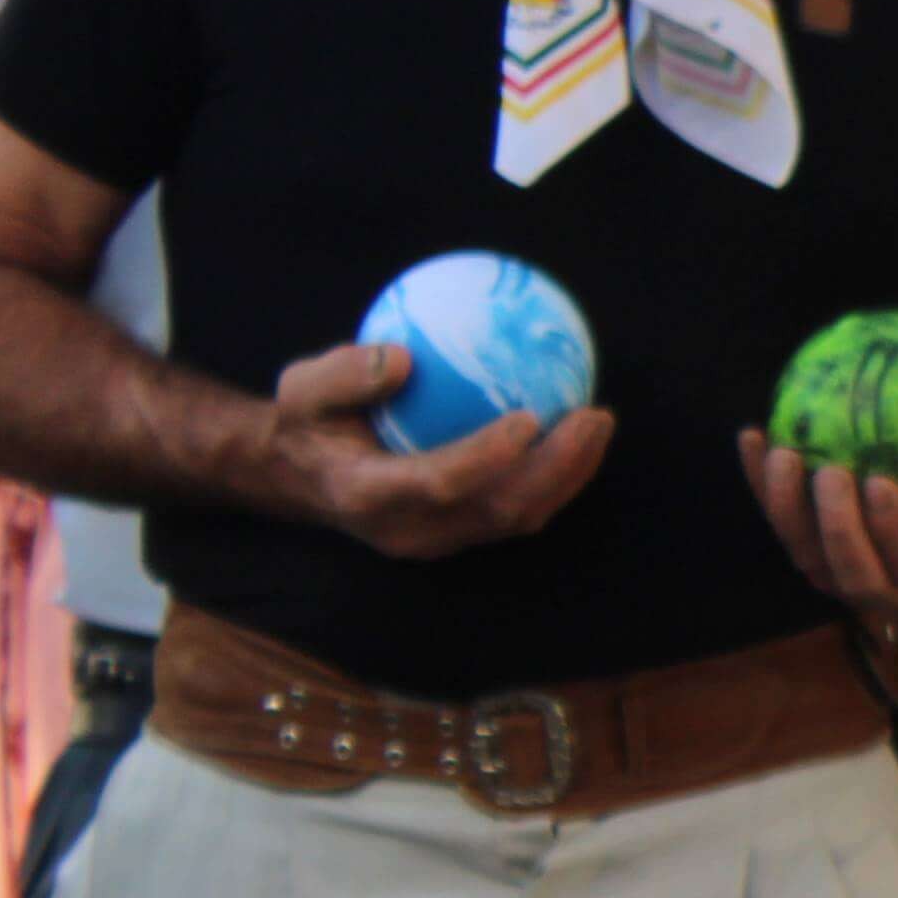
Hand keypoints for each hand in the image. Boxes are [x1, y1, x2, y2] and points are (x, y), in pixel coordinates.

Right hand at [260, 342, 610, 556]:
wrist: (299, 476)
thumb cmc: (306, 421)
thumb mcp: (300, 387)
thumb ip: (342, 374)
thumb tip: (402, 358)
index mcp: (368, 495)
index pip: (441, 484)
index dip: (490, 457)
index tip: (529, 417)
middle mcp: (410, 529)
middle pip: (500, 510)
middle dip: (557, 468)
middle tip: (593, 415)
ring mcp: (440, 538)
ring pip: (519, 518)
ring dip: (569, 474)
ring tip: (598, 422)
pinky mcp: (460, 533)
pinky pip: (519, 509)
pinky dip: (556, 476)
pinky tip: (578, 433)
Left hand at [738, 432, 897, 626]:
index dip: (893, 532)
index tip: (879, 480)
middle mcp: (893, 592)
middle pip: (854, 577)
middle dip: (835, 529)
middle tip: (831, 471)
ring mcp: (846, 575)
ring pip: (807, 558)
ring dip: (787, 510)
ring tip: (785, 453)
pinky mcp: (814, 551)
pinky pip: (782, 525)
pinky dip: (761, 485)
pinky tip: (753, 437)